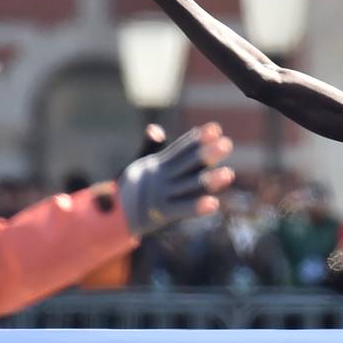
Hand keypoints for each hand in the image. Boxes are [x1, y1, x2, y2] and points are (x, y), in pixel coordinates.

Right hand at [116, 122, 234, 235]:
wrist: (112, 214)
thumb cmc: (133, 188)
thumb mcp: (141, 166)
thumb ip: (151, 148)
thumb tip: (156, 128)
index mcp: (158, 164)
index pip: (180, 149)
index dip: (197, 139)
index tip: (215, 128)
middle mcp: (161, 177)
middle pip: (187, 164)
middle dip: (207, 154)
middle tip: (227, 144)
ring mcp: (161, 195)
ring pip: (189, 186)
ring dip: (209, 180)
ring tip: (230, 174)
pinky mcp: (161, 213)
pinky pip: (182, 209)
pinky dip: (196, 207)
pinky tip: (214, 203)